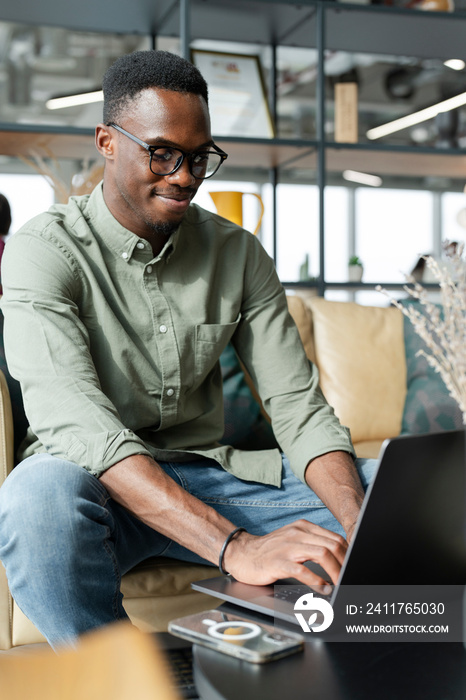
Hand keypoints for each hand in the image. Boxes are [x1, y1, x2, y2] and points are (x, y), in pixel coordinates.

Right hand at [223, 519, 347, 589]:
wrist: (241, 553)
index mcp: (303, 527)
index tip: (354, 567)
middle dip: (346, 564)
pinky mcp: (279, 562)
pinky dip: (317, 581)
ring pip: (322, 555)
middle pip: (333, 545)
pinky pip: (303, 571)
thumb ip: (312, 545)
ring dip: (336, 572)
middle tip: (350, 578)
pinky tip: (323, 589)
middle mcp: (298, 534)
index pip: (335, 538)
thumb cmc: (269, 551)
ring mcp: (288, 547)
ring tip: (340, 584)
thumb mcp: (292, 540)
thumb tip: (338, 558)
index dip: (349, 554)